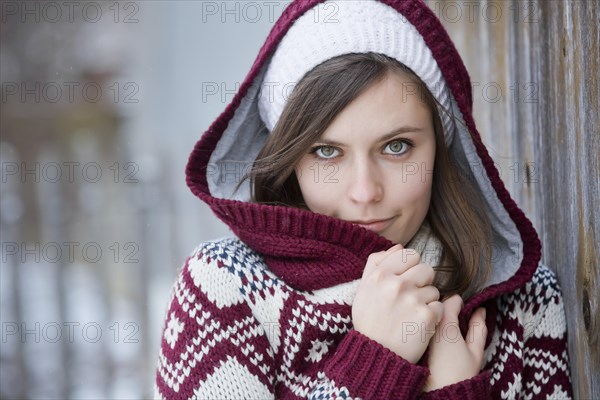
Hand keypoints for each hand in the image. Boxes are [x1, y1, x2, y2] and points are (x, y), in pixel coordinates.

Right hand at [352, 244, 443, 362]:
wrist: (376, 354)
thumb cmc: (370, 321)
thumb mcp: (363, 289)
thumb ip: (376, 263)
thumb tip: (399, 247)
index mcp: (380, 275)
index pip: (409, 254)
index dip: (411, 266)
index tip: (406, 279)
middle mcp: (396, 284)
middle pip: (426, 269)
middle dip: (422, 282)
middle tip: (411, 298)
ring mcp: (413, 300)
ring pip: (434, 290)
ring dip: (427, 301)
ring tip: (412, 315)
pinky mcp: (427, 317)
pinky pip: (440, 307)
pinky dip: (433, 317)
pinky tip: (419, 324)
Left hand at [423, 294, 486, 391]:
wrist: (437, 394)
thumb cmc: (458, 376)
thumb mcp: (475, 352)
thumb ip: (479, 327)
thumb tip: (479, 310)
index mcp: (447, 324)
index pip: (452, 299)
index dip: (461, 303)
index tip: (464, 311)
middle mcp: (428, 324)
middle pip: (436, 303)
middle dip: (444, 307)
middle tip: (454, 320)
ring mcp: (417, 330)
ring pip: (424, 312)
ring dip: (432, 314)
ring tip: (441, 329)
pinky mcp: (410, 338)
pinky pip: (416, 322)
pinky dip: (422, 323)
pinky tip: (429, 336)